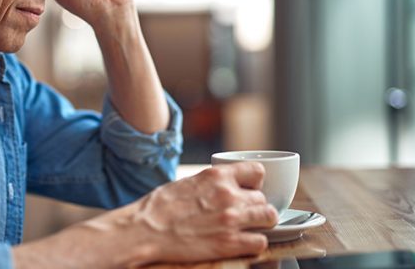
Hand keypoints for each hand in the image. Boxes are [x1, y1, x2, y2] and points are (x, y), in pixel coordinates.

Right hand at [12, 162, 276, 267]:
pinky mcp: (230, 243)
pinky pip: (260, 242)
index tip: (249, 190)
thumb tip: (221, 188)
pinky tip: (242, 243)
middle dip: (255, 208)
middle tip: (244, 215)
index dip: (255, 183)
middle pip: (263, 199)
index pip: (257, 171)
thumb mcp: (187, 182)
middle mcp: (229, 194)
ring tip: (248, 229)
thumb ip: (210, 183)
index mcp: (217, 176)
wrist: (144, 229)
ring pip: (269, 218)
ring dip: (260, 224)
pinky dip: (254, 244)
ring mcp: (232, 219)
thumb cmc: (159, 208)